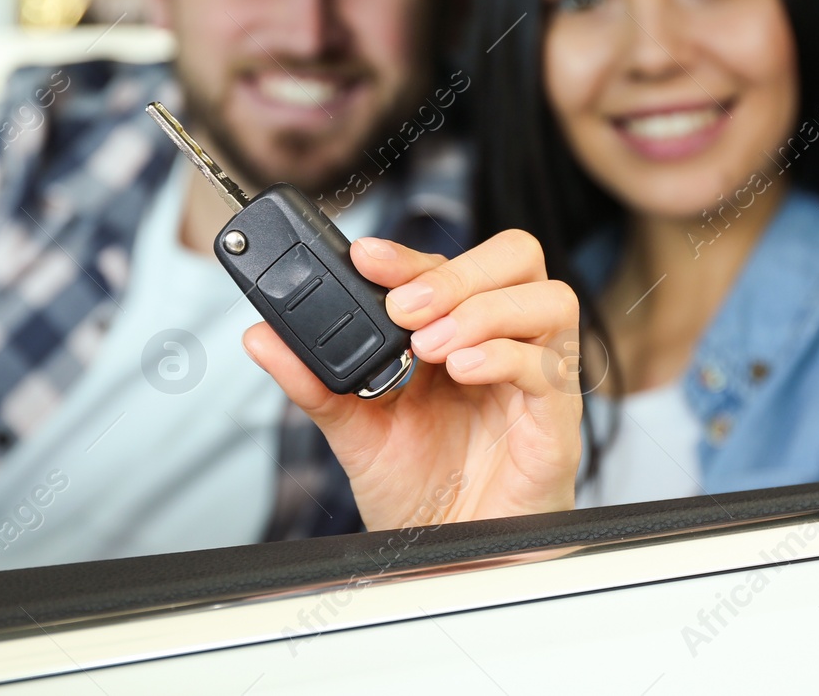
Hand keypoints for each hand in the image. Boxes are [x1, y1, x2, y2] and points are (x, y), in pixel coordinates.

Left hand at [242, 229, 581, 530]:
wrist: (441, 562)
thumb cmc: (419, 494)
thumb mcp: (354, 429)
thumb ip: (313, 380)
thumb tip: (262, 337)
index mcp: (459, 334)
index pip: (449, 264)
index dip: (409, 255)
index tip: (366, 259)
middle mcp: (504, 346)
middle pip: (516, 257)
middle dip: (456, 272)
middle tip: (405, 309)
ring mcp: (536, 382)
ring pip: (549, 299)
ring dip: (483, 310)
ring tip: (432, 347)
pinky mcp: (556, 425)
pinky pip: (550, 370)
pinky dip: (506, 357)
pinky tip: (463, 371)